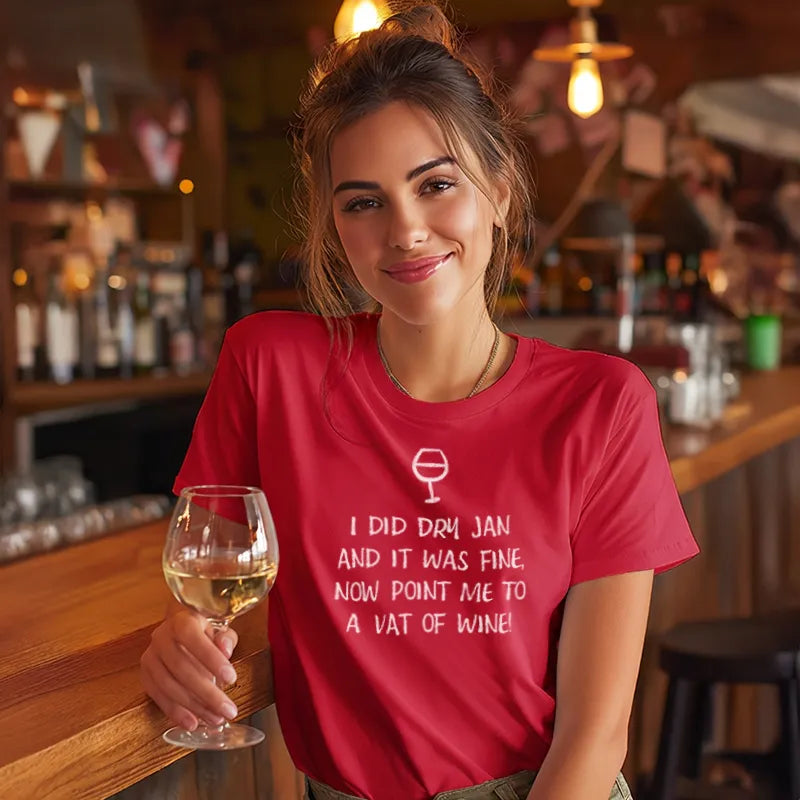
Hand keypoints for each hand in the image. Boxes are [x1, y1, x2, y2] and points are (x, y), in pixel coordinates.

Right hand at [140, 609, 239, 730]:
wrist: (180, 628)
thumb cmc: (204, 630)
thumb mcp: (220, 628)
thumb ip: (225, 638)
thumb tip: (226, 649)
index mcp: (181, 621)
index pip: (193, 638)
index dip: (211, 658)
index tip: (231, 678)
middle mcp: (161, 637)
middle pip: (181, 668)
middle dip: (207, 693)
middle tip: (227, 709)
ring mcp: (150, 657)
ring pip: (169, 686)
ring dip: (193, 707)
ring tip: (215, 719)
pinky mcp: (145, 675)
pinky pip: (158, 697)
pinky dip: (175, 712)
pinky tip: (192, 722)